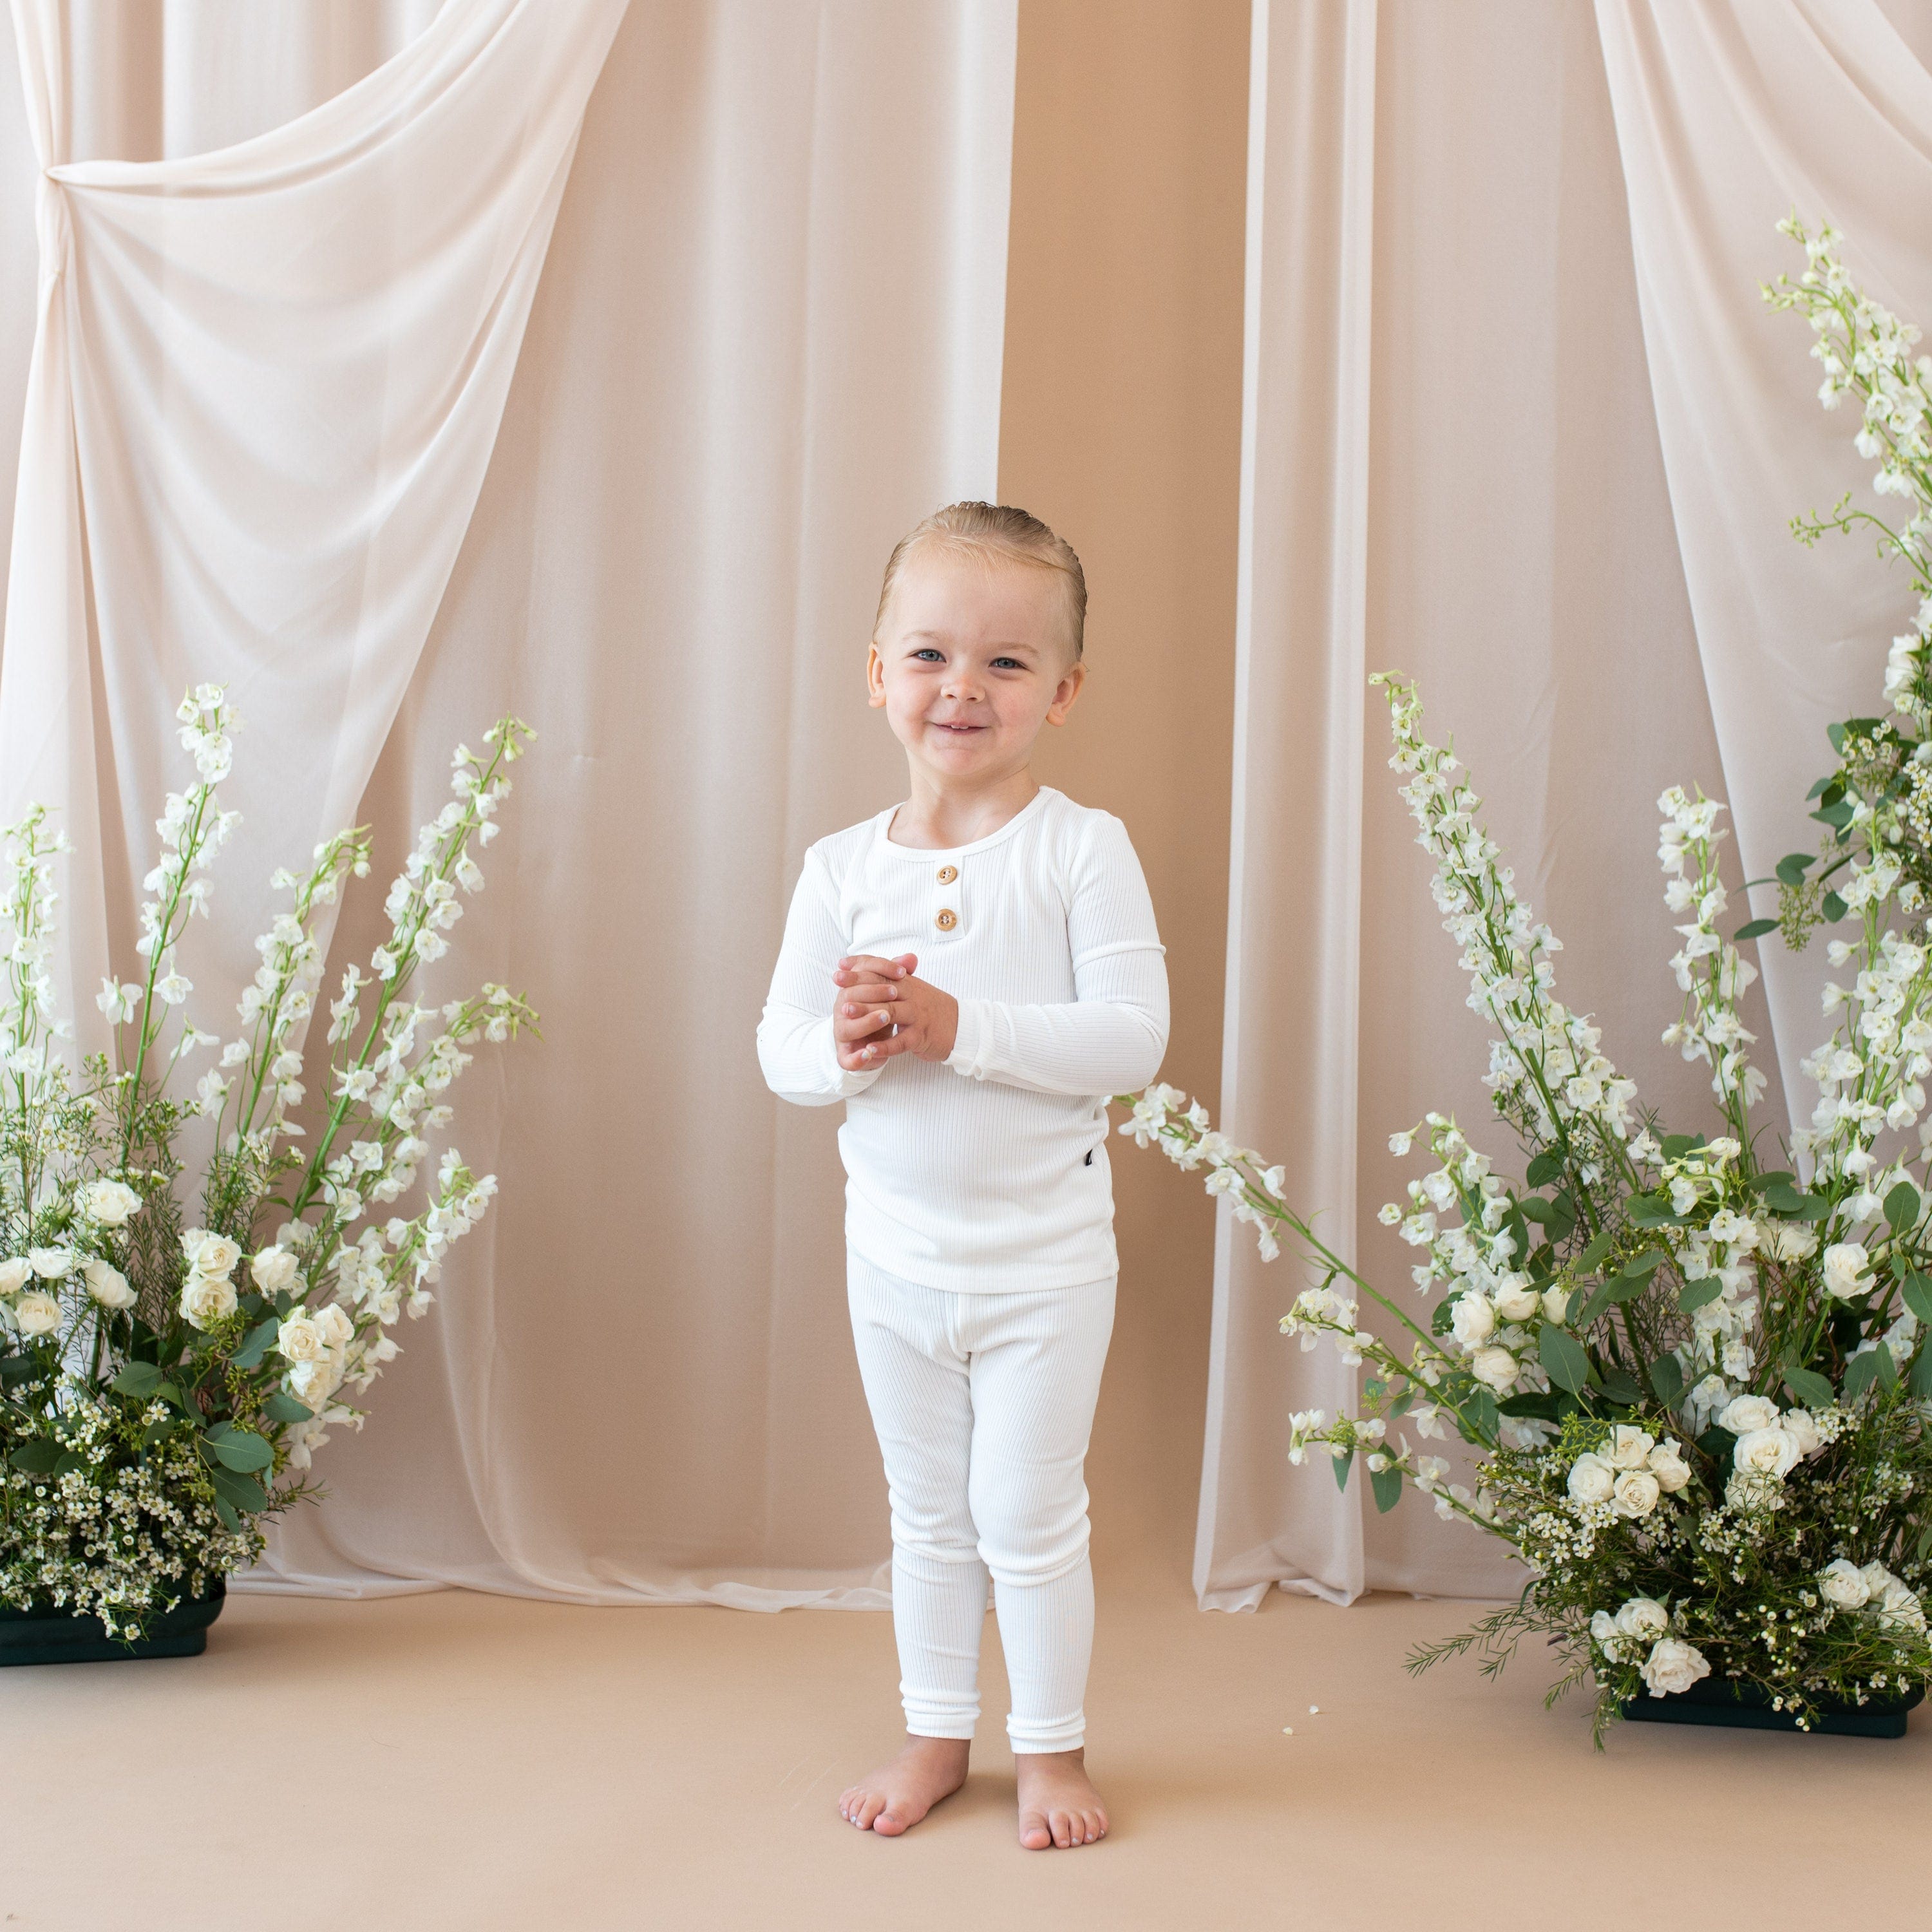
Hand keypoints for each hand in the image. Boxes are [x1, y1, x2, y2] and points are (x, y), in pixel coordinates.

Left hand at [832, 952, 958, 1069]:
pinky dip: (884, 1046)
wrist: (962, 1026)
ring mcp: (917, 1016)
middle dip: (858, 987)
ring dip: (866, 1013)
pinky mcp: (921, 1037)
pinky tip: (869, 1049)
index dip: (860, 969)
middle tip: (837, 988)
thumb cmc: (931, 1008)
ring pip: (889, 1011)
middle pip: (882, 988)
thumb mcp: (913, 988)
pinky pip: (900, 1041)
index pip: (882, 972)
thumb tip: (864, 962)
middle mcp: (912, 996)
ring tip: (845, 1014)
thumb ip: (891, 976)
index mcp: (908, 983)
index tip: (839, 968)